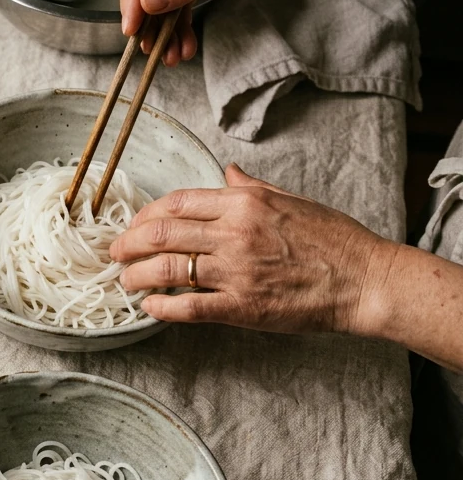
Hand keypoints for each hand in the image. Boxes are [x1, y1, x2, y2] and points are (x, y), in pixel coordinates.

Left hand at [109, 165, 398, 333]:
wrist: (364, 279)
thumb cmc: (332, 239)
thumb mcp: (290, 200)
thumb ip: (251, 187)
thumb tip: (227, 171)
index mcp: (244, 203)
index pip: (176, 202)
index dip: (145, 215)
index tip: (133, 226)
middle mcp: (235, 233)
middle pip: (161, 233)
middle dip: (128, 244)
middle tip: (115, 253)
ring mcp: (236, 271)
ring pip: (166, 269)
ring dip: (136, 275)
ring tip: (125, 280)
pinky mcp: (242, 307)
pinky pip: (188, 307)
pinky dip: (161, 307)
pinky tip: (149, 307)